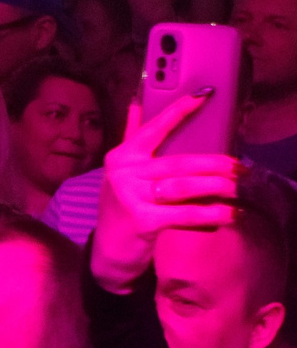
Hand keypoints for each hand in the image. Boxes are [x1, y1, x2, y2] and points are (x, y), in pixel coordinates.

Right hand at [91, 93, 243, 288]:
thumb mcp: (121, 172)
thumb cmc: (123, 208)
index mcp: (122, 156)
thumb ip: (132, 137)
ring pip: (183, 186)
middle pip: (178, 162)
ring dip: (216, 187)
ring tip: (238, 189)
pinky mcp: (142, 221)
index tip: (205, 96)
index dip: (179, 111)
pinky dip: (210, 214)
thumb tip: (137, 100)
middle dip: (215, 164)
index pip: (154, 128)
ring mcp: (130, 197)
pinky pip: (184, 214)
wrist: (108, 251)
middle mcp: (124, 173)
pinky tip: (229, 214)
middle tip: (240, 167)